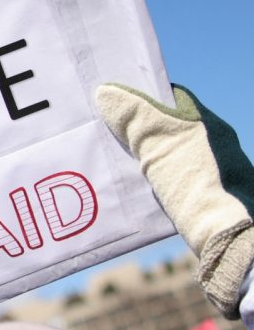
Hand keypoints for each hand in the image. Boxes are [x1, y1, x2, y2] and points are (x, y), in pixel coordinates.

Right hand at [96, 83, 253, 315]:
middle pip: (166, 127)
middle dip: (133, 128)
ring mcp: (209, 173)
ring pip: (164, 156)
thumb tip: (106, 91)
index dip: (140, 94)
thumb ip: (136, 117)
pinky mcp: (201, 199)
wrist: (229, 238)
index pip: (171, 98)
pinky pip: (167, 181)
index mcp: (207, 124)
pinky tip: (127, 188)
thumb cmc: (198, 184)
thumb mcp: (161, 145)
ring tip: (104, 158)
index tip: (109, 99)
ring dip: (138, 157)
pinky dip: (147, 180)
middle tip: (99, 129)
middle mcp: (212, 145)